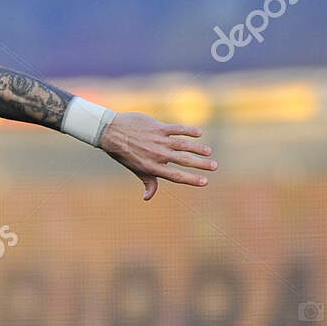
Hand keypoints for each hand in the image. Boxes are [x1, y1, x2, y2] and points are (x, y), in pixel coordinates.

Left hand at [98, 113, 216, 200]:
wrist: (112, 133)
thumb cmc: (125, 153)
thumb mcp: (136, 169)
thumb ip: (148, 182)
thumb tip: (148, 198)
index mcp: (153, 168)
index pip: (176, 176)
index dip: (191, 180)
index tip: (205, 182)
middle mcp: (158, 155)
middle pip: (183, 161)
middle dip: (200, 164)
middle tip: (214, 166)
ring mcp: (159, 140)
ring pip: (183, 145)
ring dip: (198, 148)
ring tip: (209, 152)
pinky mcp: (158, 127)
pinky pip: (177, 129)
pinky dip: (189, 131)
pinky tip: (199, 134)